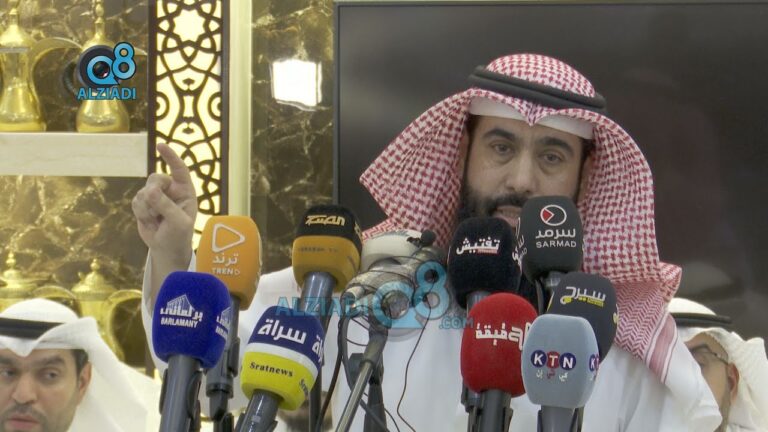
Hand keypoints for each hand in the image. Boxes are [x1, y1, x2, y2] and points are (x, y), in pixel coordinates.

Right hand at [132, 143, 196, 269]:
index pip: (179, 170)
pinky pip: (135, 201)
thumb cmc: (179, 235)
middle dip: (153, 192)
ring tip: (157, 221)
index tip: (160, 146)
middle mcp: (171, 190)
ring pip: (143, 191)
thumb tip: (150, 191)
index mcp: (185, 191)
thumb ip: (166, 206)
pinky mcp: (143, 203)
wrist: (167, 248)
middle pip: (155, 179)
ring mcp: (156, 195)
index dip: (171, 157)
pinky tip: (150, 221)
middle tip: (156, 208)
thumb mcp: (178, 223)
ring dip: (147, 208)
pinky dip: (140, 212)